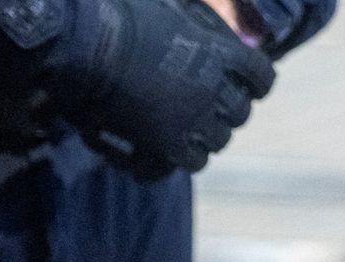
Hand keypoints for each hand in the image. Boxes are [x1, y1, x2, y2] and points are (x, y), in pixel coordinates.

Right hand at [0, 0, 275, 174]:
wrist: (84, 45)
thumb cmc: (116, 14)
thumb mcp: (166, 8)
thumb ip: (187, 22)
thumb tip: (188, 22)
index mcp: (220, 53)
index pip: (261, 75)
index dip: (257, 83)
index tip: (252, 87)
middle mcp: (214, 89)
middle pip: (239, 113)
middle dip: (228, 112)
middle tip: (212, 110)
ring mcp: (194, 119)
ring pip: (217, 140)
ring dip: (205, 135)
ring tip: (187, 131)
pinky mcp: (169, 145)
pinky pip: (189, 162)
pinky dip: (179, 157)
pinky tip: (164, 152)